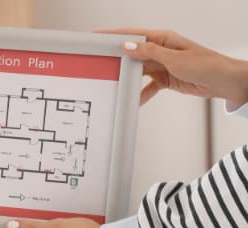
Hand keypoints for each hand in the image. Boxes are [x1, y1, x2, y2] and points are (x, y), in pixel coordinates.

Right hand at [95, 28, 247, 108]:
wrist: (225, 81)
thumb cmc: (207, 64)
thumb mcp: (175, 58)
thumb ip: (149, 52)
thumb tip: (127, 46)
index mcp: (163, 39)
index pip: (132, 35)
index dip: (113, 35)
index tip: (95, 36)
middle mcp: (160, 50)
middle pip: (132, 53)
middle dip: (116, 59)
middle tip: (100, 64)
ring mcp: (162, 65)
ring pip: (138, 70)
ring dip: (128, 78)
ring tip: (114, 83)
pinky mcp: (166, 78)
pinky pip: (148, 86)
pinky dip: (141, 93)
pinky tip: (135, 100)